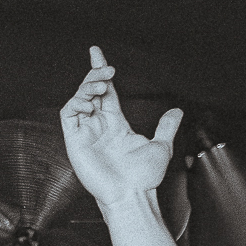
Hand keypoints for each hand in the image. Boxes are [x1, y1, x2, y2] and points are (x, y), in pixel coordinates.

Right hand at [58, 46, 184, 208]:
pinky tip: (90, 104)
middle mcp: (99, 125)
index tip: (97, 52)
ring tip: (102, 86)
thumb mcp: (161, 146)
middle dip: (95, 75)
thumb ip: (166, 127)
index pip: (106, 91)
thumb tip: (177, 111)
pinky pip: (68, 115)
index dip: (101, 71)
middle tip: (106, 69)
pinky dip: (75, 103)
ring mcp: (86, 132)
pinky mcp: (75, 141)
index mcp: (116, 124)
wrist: (132, 194)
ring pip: (78, 99)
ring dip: (87, 87)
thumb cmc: (144, 177)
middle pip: (91, 90)